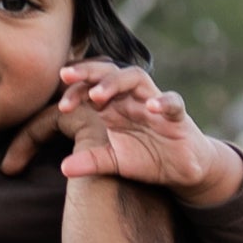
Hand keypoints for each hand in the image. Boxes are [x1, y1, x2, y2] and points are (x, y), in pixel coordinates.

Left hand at [26, 63, 242, 202]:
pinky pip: (172, 102)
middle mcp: (131, 98)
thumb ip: (90, 161)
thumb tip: (63, 168)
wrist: (181, 169)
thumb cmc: (147, 158)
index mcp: (114, 106)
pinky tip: (152, 106)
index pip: (91, 87)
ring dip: (116, 82)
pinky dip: (163, 101)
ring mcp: (154, 103)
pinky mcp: (177, 115)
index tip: (61, 106)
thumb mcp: (114, 162)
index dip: (75, 90)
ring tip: (98, 95)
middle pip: (109, 73)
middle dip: (88, 72)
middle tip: (66, 76)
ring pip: (136, 78)